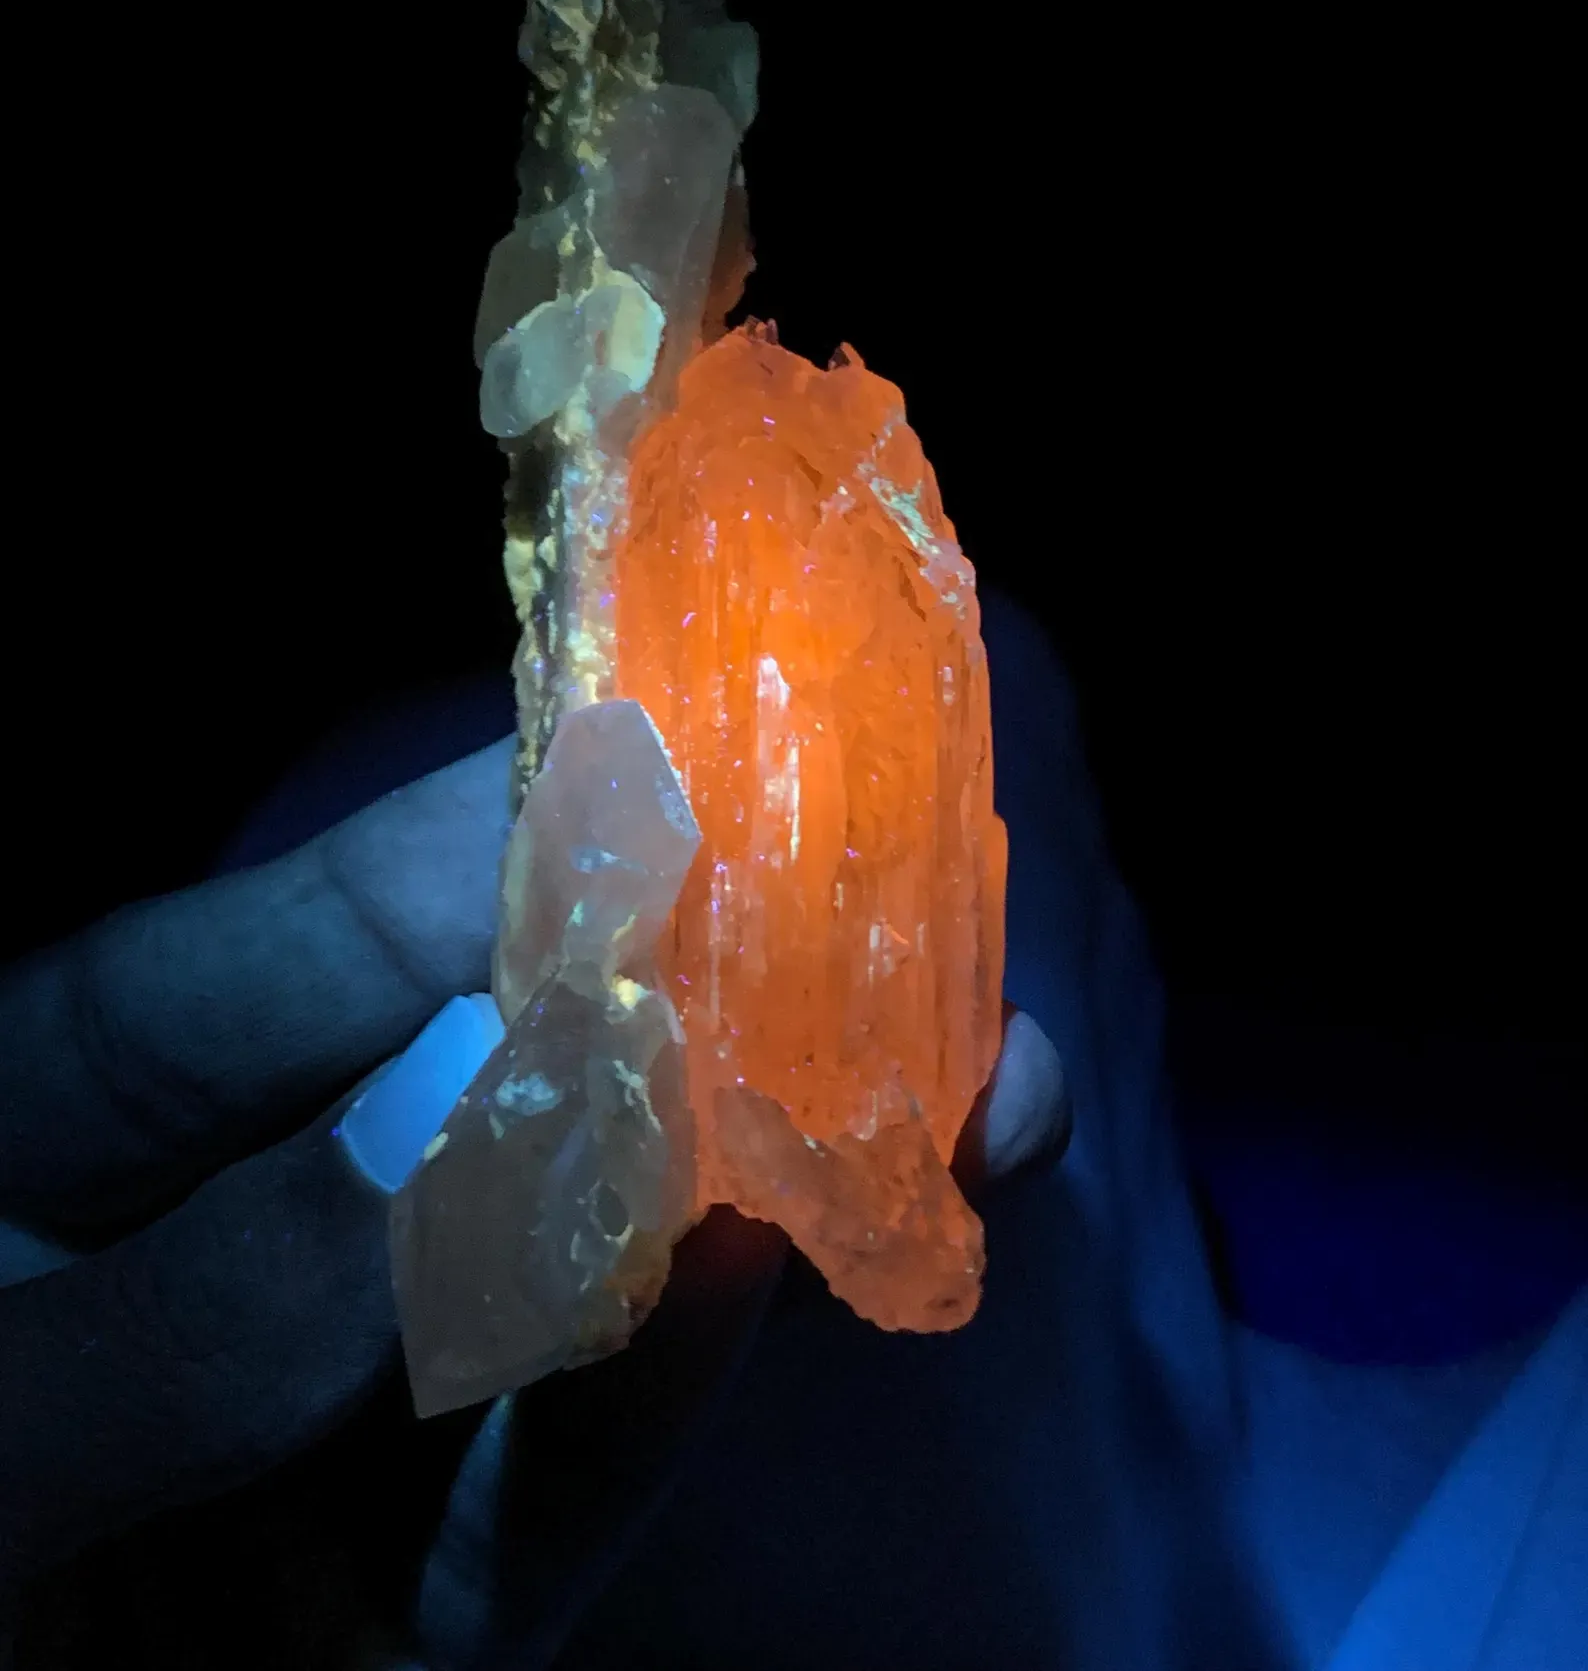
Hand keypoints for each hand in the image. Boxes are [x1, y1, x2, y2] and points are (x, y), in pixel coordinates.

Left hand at [0, 736, 1067, 1635]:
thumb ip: (197, 1295)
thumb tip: (475, 1087)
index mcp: (72, 1122)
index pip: (318, 940)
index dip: (501, 838)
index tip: (685, 753)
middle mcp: (241, 1245)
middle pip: (491, 1082)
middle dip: (688, 984)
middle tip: (886, 889)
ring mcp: (336, 1437)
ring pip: (569, 1276)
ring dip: (749, 1174)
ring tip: (942, 1065)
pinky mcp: (416, 1616)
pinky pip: (549, 1503)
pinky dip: (658, 1396)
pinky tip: (766, 1278)